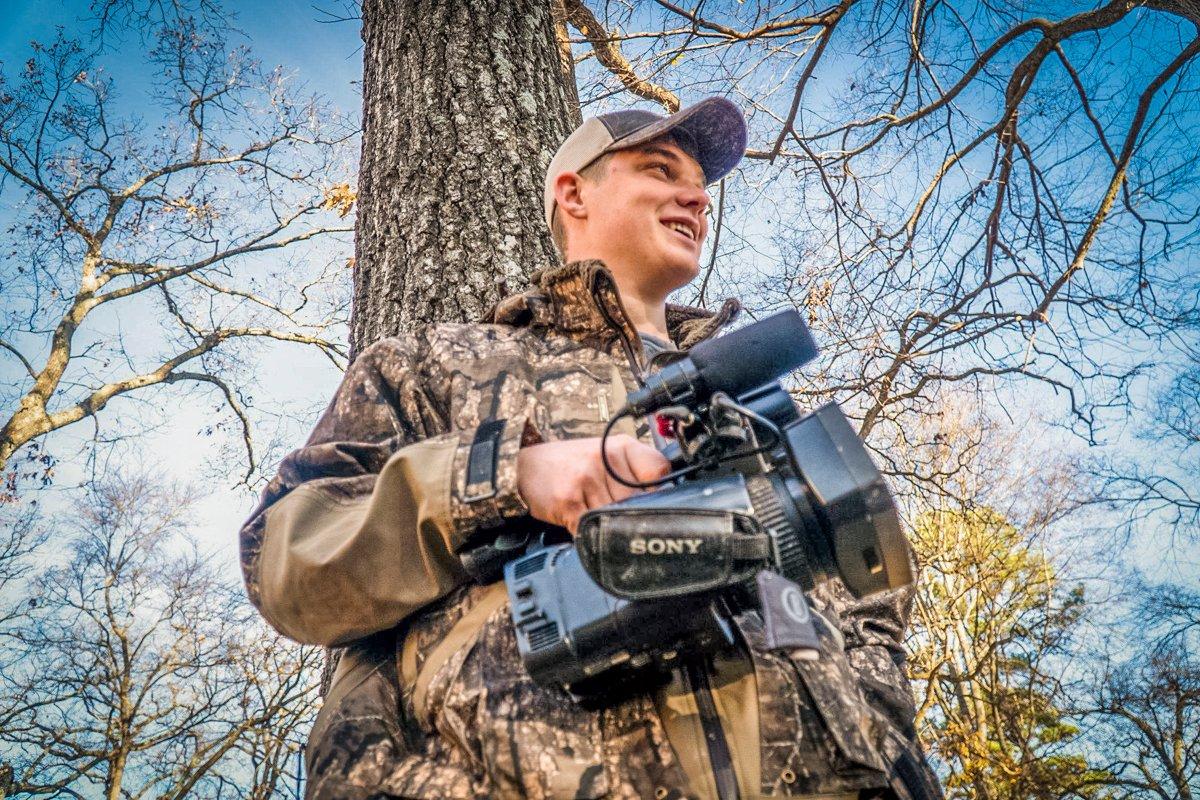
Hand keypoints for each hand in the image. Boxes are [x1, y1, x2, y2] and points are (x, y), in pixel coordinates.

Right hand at [516, 435, 669, 534]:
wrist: (525, 464)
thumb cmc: (570, 463)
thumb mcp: (606, 454)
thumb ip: (634, 472)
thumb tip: (663, 500)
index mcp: (620, 447)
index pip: (658, 471)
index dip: (659, 492)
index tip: (653, 501)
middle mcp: (604, 460)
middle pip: (637, 501)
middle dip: (632, 514)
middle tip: (621, 514)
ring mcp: (586, 479)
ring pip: (615, 518)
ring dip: (610, 526)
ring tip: (597, 515)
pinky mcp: (569, 500)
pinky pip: (591, 528)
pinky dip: (591, 534)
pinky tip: (584, 523)